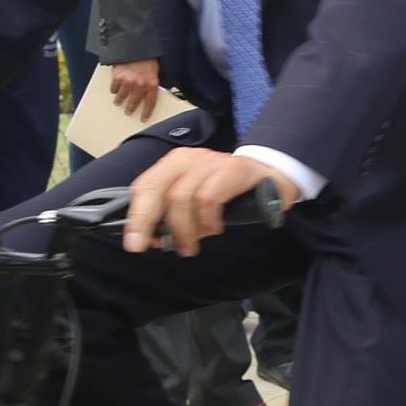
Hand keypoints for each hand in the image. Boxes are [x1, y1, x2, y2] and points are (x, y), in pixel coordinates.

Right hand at [107, 59, 162, 118]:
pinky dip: (114, 89)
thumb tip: (150, 93)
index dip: (146, 113)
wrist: (136, 45)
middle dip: (130, 108)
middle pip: (134, 102)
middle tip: (128, 111)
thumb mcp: (155, 70)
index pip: (150, 104)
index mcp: (151, 84)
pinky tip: (114, 90)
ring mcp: (128, 82)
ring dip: (120, 100)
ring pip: (122, 97)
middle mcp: (140, 85)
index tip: (143, 119)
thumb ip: (152, 82)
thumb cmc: (147, 57)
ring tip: (118, 102)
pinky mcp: (117, 77)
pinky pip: (114, 88)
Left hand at [123, 149, 299, 256]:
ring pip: (181, 197)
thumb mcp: (195, 199)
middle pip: (156, 189)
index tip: (134, 244)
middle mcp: (188, 159)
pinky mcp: (234, 170)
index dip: (136, 217)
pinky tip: (214, 230)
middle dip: (147, 221)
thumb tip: (151, 238)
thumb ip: (173, 215)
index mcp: (174, 164)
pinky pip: (210, 198)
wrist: (271, 174)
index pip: (144, 186)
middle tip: (150, 247)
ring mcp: (211, 162)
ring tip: (190, 247)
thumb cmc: (228, 191)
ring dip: (184, 230)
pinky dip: (207, 221)